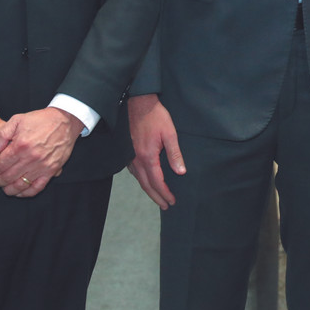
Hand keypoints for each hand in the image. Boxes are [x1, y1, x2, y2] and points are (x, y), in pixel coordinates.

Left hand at [0, 107, 82, 196]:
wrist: (65, 120)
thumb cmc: (41, 120)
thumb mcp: (17, 120)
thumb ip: (2, 135)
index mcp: (20, 145)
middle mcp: (30, 158)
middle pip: (7, 177)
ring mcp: (42, 166)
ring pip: (20, 185)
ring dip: (8, 189)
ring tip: (4, 186)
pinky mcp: (51, 170)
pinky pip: (37, 187)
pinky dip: (26, 193)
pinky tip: (20, 191)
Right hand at [127, 94, 185, 208]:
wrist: (139, 103)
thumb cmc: (156, 117)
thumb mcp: (170, 134)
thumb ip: (175, 154)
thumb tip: (181, 172)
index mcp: (148, 156)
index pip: (156, 182)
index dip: (164, 193)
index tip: (172, 201)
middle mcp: (136, 159)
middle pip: (146, 184)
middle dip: (156, 197)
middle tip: (166, 206)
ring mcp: (130, 156)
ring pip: (139, 179)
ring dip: (149, 190)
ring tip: (158, 197)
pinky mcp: (128, 152)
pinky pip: (134, 172)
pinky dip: (141, 180)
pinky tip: (146, 181)